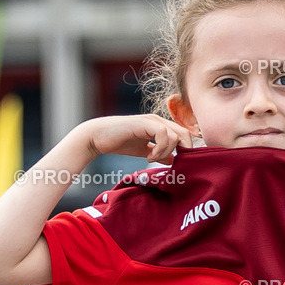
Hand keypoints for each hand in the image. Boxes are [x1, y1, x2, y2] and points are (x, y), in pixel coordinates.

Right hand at [78, 115, 192, 163]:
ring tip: (152, 159)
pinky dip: (160, 149)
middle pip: (185, 134)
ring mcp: (152, 120)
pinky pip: (164, 135)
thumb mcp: (144, 150)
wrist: (98, 138)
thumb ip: (159, 154)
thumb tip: (173, 161)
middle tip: (170, 164)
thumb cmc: (120, 143)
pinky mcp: (144, 123)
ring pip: (175, 136)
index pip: (184, 135)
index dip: (186, 150)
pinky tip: (148, 157)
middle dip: (182, 152)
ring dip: (166, 152)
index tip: (177, 164)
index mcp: (160, 125)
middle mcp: (159, 120)